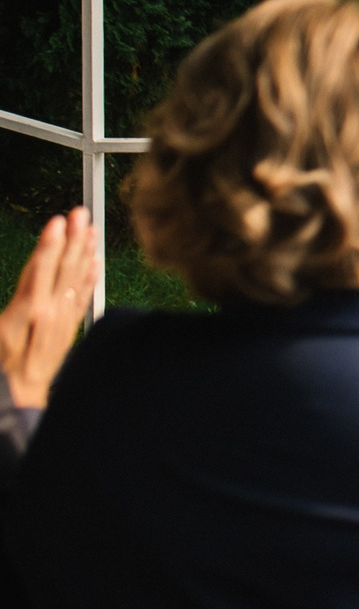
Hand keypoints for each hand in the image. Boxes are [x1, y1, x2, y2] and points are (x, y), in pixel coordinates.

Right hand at [1, 207, 100, 410]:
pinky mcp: (71, 326)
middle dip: (72, 238)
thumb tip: (29, 278)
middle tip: (81, 213)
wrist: (18, 395)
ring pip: (77, 277)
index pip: (40, 269)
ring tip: (90, 228)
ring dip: (84, 251)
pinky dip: (90, 275)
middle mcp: (50, 311)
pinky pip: (84, 294)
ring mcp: (63, 318)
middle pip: (64, 267)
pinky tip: (95, 260)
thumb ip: (12, 303)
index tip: (57, 222)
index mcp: (27, 311)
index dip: (50, 244)